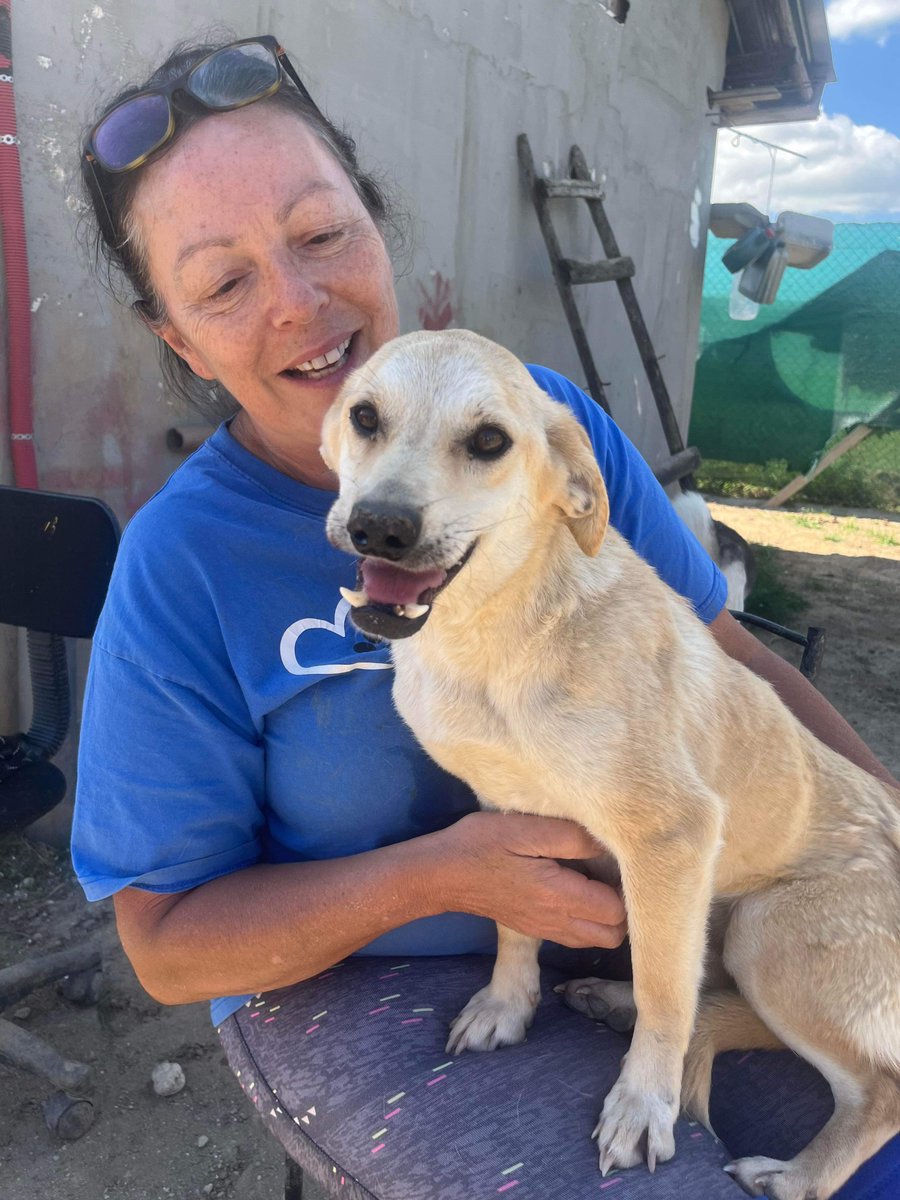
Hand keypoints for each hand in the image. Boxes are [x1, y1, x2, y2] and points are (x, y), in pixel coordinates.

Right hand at [431, 812, 626, 948]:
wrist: (441, 874)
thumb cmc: (481, 845)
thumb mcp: (525, 829)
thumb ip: (572, 837)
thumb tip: (607, 843)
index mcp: (558, 897)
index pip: (617, 911)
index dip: (626, 888)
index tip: (619, 862)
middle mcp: (556, 921)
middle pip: (613, 934)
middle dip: (623, 909)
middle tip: (613, 874)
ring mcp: (545, 929)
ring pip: (596, 939)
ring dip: (606, 917)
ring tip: (598, 882)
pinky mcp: (534, 928)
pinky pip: (576, 935)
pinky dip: (587, 921)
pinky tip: (576, 890)